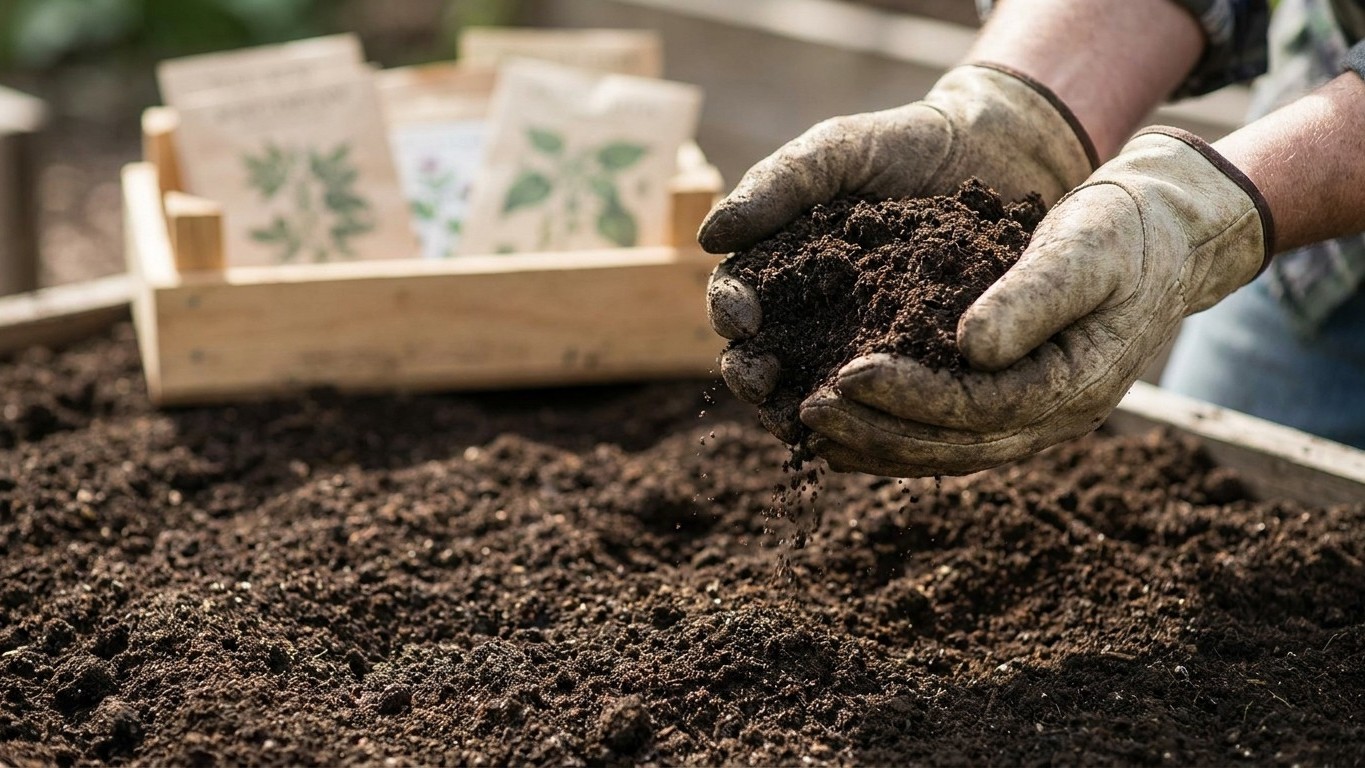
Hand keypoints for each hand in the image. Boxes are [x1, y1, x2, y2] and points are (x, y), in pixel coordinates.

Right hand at [704, 63, 1096, 420]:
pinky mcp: (914, 363)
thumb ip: (778, 184)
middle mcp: (812, 312)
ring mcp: (861, 342)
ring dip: (801, 409)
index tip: (743, 320)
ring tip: (807, 417)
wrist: (997, 150)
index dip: (729, 312)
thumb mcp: (838, 150)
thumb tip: (708, 238)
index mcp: (781, 264)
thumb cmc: (905, 143)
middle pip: (762, 356)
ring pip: (815, 389)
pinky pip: (884, 398)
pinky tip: (873, 424)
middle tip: (762, 385)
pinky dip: (871, 416)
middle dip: (752, 375)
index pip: (736, 297)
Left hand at [799, 128, 1272, 475]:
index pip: (981, 407)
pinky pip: (948, 434)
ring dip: (877, 444)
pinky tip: (842, 425)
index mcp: (1078, 384)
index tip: (847, 375)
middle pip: (956, 446)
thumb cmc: (1124, 232)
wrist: (1164, 240)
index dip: (911, 397)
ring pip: (947, 452)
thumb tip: (971, 348)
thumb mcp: (1084, 248)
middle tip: (808, 411)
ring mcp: (1036, 419)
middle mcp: (1055, 417)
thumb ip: (1033, 297)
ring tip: (809, 429)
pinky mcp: (1014, 405)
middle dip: (879, 431)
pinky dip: (894, 433)